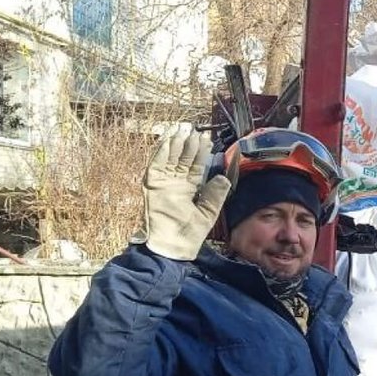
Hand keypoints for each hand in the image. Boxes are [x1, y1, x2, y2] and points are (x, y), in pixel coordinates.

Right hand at [140, 123, 229, 260]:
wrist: (169, 247)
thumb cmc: (187, 236)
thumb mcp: (207, 214)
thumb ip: (215, 196)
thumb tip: (224, 179)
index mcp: (188, 191)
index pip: (195, 167)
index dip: (200, 154)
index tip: (207, 140)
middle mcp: (175, 184)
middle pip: (182, 159)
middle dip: (189, 144)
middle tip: (195, 129)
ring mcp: (163, 183)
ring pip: (170, 158)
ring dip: (176, 143)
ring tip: (184, 128)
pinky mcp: (152, 184)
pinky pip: (156, 163)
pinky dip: (162, 150)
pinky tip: (169, 138)